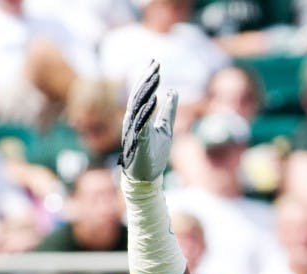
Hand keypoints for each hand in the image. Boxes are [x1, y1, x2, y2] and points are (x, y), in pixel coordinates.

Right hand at [119, 60, 177, 181]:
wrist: (146, 177)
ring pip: (138, 106)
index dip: (147, 77)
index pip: (141, 93)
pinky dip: (146, 111)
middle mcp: (132, 121)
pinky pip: (140, 124)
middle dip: (146, 79)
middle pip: (138, 95)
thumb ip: (169, 110)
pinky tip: (153, 99)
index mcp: (138, 116)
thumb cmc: (154, 154)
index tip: (155, 63)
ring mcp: (133, 130)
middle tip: (155, 64)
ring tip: (155, 77)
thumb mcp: (166, 128)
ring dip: (146, 91)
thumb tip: (173, 91)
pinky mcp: (138, 142)